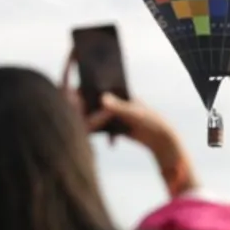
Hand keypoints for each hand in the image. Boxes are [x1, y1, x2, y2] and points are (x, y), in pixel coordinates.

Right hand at [74, 91, 198, 196]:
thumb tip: (103, 99)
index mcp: (122, 94)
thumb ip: (118, 107)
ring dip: (87, 120)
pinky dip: (94, 130)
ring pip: (96, 116)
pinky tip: (84, 133)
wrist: (160, 139)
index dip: (86, 92)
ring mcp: (115, 116)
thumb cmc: (150, 121)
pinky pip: (101, 128)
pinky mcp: (115, 128)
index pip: (100, 90)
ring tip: (74, 123)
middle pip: (95, 104)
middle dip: (83, 108)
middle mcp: (116, 103)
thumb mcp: (134, 113)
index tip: (73, 94)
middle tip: (69, 109)